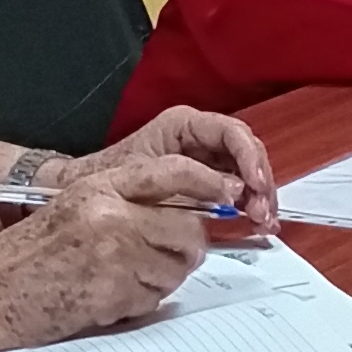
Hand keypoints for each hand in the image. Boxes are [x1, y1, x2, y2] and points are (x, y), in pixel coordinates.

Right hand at [0, 174, 209, 341]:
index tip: (227, 191)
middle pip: (188, 228)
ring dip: (163, 277)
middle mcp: (111, 216)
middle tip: (168, 254)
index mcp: (99, 187)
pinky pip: (156, 297)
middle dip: (188, 245)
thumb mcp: (74, 206)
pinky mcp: (113, 293)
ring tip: (126, 277)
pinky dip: (142, 300)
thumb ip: (125, 201)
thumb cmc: (28, 253)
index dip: (207, 182)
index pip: (172, 172)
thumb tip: (188, 210)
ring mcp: (114, 256)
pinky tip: (110, 295)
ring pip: (177, 267)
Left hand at [49, 108, 279, 234]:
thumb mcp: (146, 176)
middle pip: (247, 153)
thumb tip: (234, 191)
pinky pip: (239, 191)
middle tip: (263, 214)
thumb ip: (190, 179)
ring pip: (248, 173)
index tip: (255, 185)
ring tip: (265, 224)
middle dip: (260, 183)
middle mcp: (202, 139)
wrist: (86, 194)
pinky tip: (259, 226)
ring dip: (260, 198)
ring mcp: (207, 161)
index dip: (250, 158)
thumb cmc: (108, 178)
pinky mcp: (208, 185)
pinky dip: (250, 207)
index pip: (232, 133)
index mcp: (185, 125)